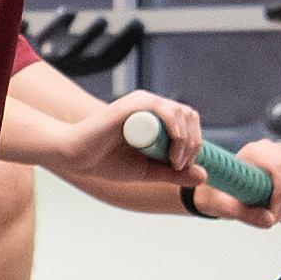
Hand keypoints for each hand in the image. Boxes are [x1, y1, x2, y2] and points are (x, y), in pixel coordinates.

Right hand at [46, 92, 280, 227]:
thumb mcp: (148, 172)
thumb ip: (173, 173)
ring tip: (174, 161)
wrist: (76, 158)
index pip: (189, 122)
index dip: (195, 144)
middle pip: (189, 115)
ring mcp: (141, 103)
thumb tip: (204, 176)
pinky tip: (173, 148)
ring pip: (181, 112)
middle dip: (194, 143)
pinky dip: (175, 129)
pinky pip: (164, 110)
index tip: (183, 167)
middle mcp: (151, 106)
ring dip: (186, 140)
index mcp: (155, 118)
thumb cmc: (106, 162)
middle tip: (180, 166)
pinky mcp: (132, 105)